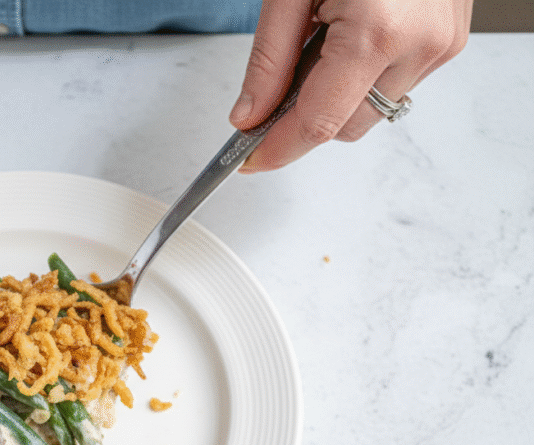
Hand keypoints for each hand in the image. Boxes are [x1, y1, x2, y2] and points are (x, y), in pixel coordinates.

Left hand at [229, 0, 471, 172]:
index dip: (279, 149)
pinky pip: (396, 83)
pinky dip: (363, 76)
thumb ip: (268, 62)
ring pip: (373, 111)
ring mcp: (443, 43)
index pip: (319, 124)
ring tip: (323, 40)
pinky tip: (351, 37)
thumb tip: (248, 116)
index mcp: (378, 28)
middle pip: (346, 127)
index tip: (250, 160)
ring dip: (338, 96)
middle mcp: (421, 43)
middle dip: (305, 118)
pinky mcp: (451, 38)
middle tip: (276, 86)